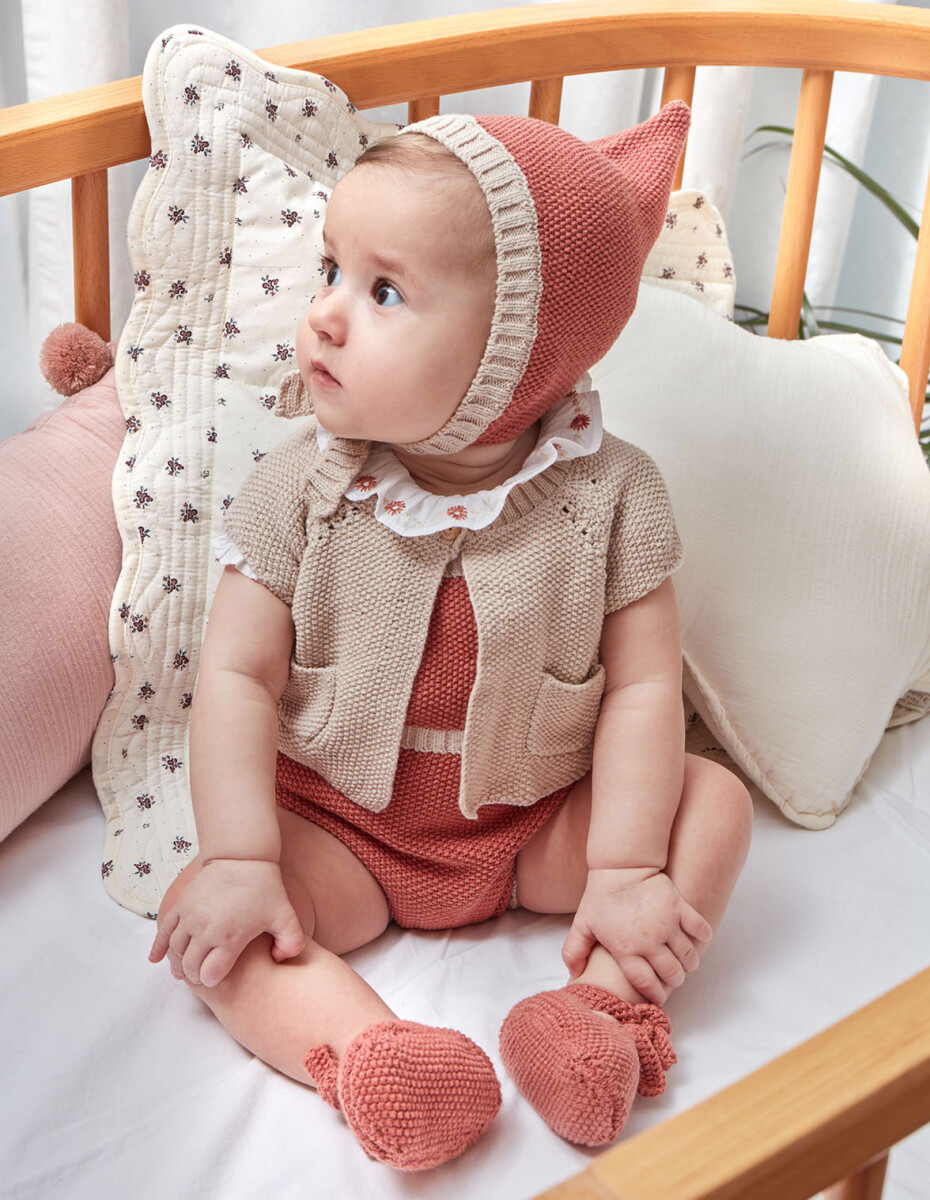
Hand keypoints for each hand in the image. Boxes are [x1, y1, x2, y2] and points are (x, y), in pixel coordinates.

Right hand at [149, 858, 305, 987]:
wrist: (243, 858)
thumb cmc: (265, 889)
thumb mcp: (286, 917)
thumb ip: (291, 943)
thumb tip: (279, 961)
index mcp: (229, 937)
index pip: (210, 974)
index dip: (212, 980)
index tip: (216, 978)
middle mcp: (205, 929)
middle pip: (189, 966)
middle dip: (194, 975)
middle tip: (201, 976)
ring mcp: (190, 916)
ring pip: (175, 951)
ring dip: (177, 964)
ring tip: (183, 970)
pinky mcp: (181, 904)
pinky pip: (163, 931)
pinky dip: (158, 947)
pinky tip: (155, 959)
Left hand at [562, 867, 712, 1004]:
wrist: (620, 867)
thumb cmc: (600, 897)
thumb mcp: (582, 925)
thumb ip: (574, 952)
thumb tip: (574, 976)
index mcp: (626, 950)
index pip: (646, 984)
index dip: (655, 994)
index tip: (659, 997)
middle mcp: (649, 941)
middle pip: (672, 974)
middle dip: (674, 980)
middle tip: (674, 978)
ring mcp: (667, 924)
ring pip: (688, 956)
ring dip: (689, 963)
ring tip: (685, 962)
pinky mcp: (679, 907)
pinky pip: (700, 929)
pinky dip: (703, 937)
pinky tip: (698, 938)